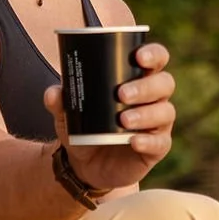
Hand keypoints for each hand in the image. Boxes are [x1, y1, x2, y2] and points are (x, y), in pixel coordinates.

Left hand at [44, 42, 174, 194]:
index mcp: (137, 79)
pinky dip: (148, 141)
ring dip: (145, 114)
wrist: (85, 165)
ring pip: (165, 112)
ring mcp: (157, 123)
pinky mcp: (157, 148)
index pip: (156, 59)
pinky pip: (160, 142)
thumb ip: (60, 101)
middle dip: (145, 87)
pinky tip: (133, 140)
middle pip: (164, 83)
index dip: (153, 54)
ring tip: (122, 120)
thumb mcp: (68, 113)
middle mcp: (153, 98)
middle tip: (121, 94)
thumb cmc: (84, 127)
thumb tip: (54, 93)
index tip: (138, 57)